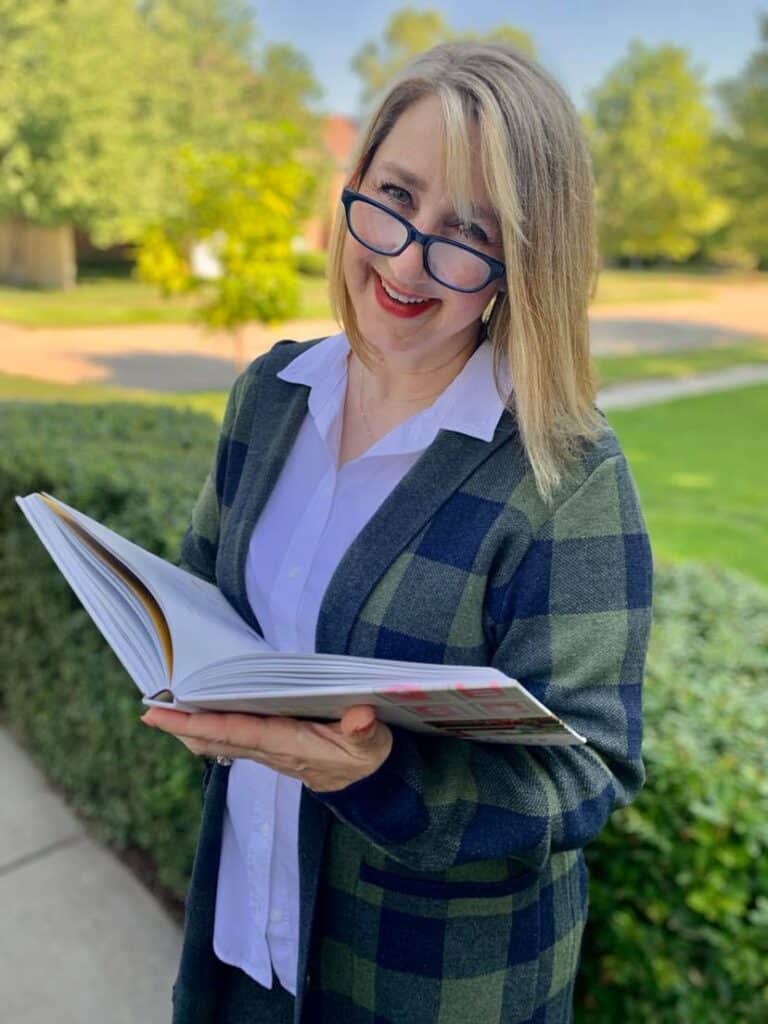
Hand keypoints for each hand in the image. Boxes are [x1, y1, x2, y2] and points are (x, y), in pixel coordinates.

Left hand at [140, 704, 392, 792]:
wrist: (370, 786)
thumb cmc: (368, 757)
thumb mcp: (373, 743)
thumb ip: (365, 730)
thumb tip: (360, 716)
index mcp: (290, 744)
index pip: (238, 731)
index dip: (203, 721)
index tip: (170, 715)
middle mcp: (272, 751)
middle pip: (218, 739)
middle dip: (184, 727)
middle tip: (150, 712)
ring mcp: (269, 753)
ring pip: (221, 742)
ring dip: (192, 729)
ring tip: (163, 714)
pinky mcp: (271, 750)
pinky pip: (232, 740)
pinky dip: (210, 729)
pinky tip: (197, 720)